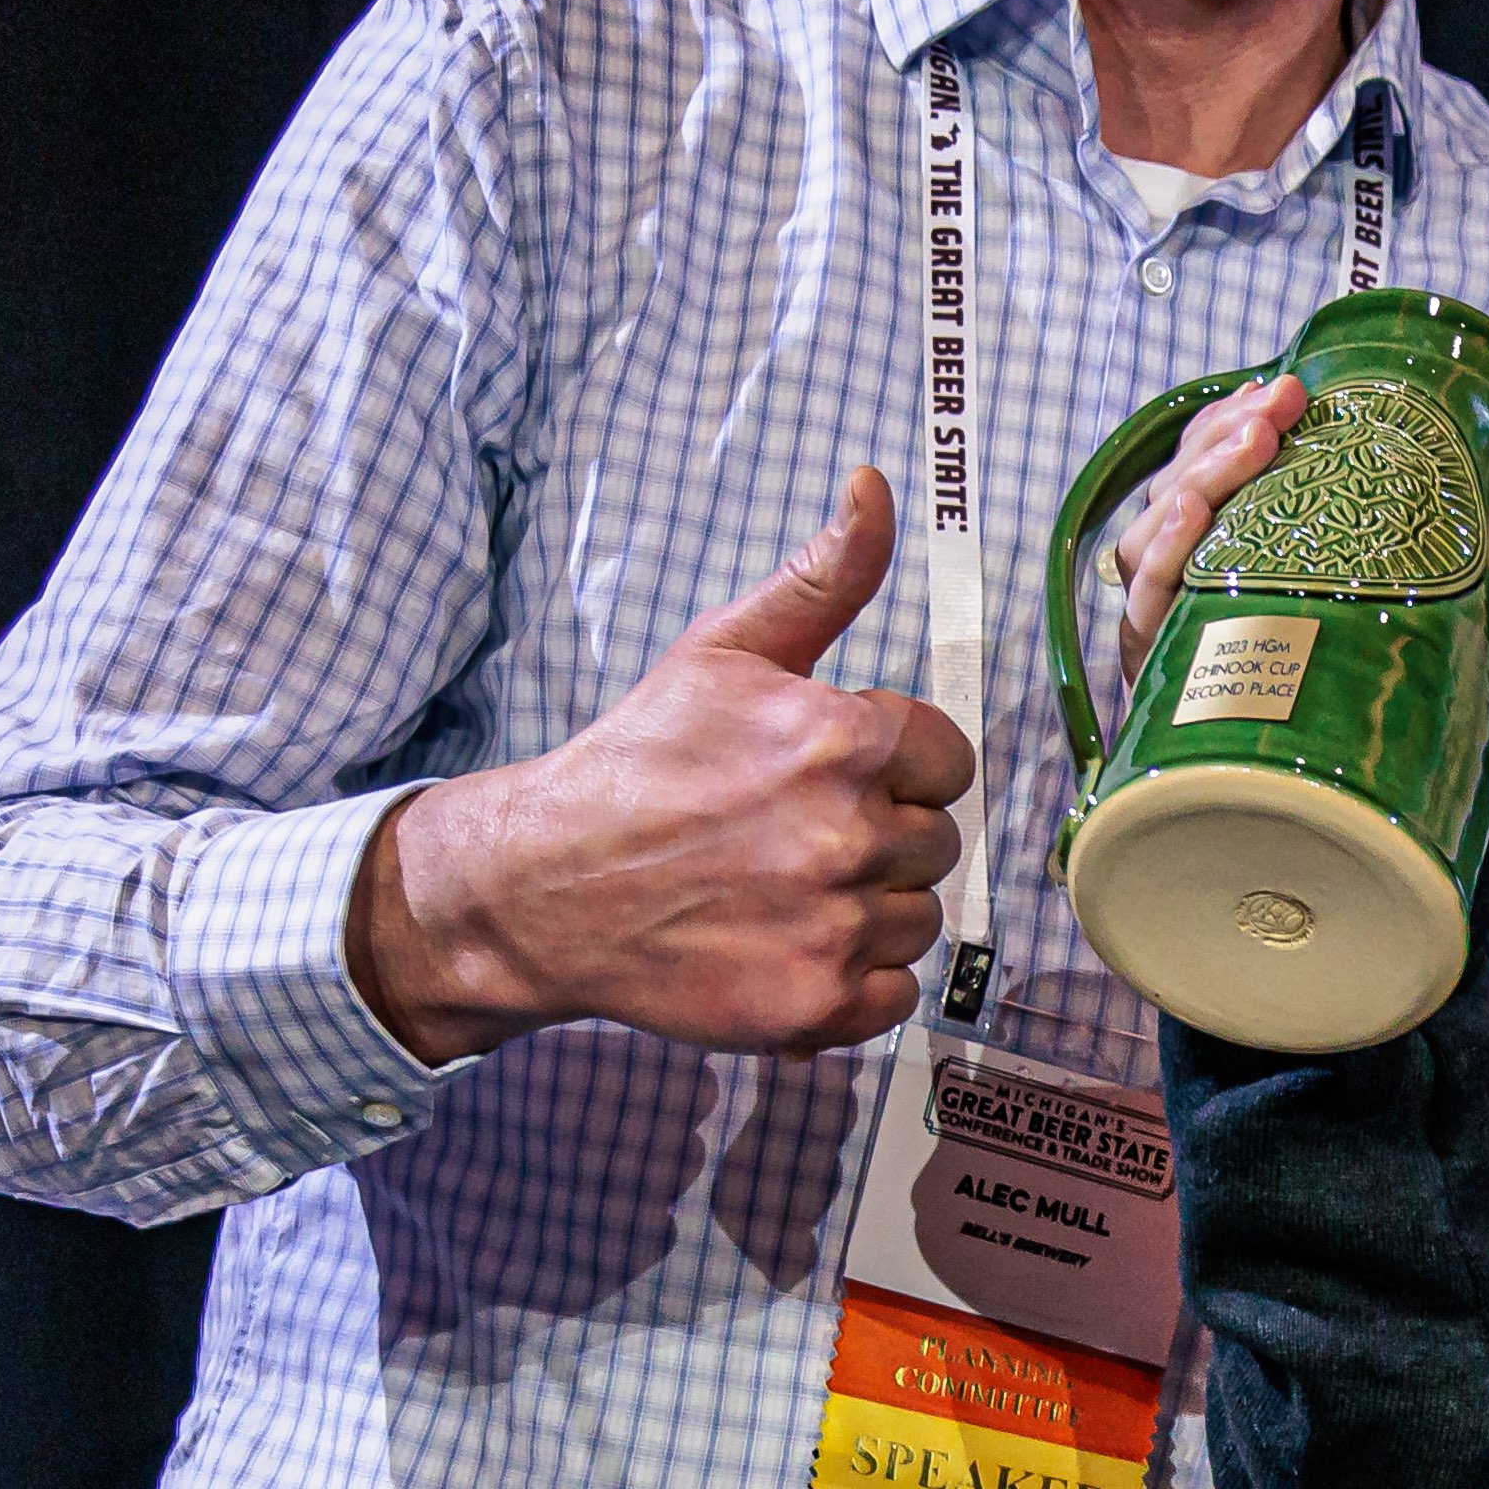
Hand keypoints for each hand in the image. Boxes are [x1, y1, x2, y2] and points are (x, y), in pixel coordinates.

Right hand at [345, 471, 984, 1063]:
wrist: (542, 885)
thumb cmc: (639, 762)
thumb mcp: (724, 652)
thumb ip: (821, 579)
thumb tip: (875, 486)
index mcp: (843, 739)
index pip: (946, 759)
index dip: (892, 767)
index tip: (826, 776)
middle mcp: (848, 832)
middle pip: (934, 841)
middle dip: (876, 838)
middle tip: (787, 837)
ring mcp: (833, 923)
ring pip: (916, 919)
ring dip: (864, 911)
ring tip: (778, 892)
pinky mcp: (816, 1002)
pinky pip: (893, 995)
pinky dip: (849, 984)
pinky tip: (783, 948)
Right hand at [1106, 367, 1488, 707]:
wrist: (1414, 822)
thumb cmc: (1440, 715)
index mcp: (1280, 555)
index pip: (1237, 469)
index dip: (1245, 419)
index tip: (1290, 389)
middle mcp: (1222, 587)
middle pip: (1185, 489)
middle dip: (1219, 438)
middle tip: (1275, 414)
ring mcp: (1190, 637)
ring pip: (1152, 542)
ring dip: (1188, 483)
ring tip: (1244, 453)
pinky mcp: (1172, 694)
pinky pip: (1140, 618)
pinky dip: (1158, 564)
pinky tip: (1190, 529)